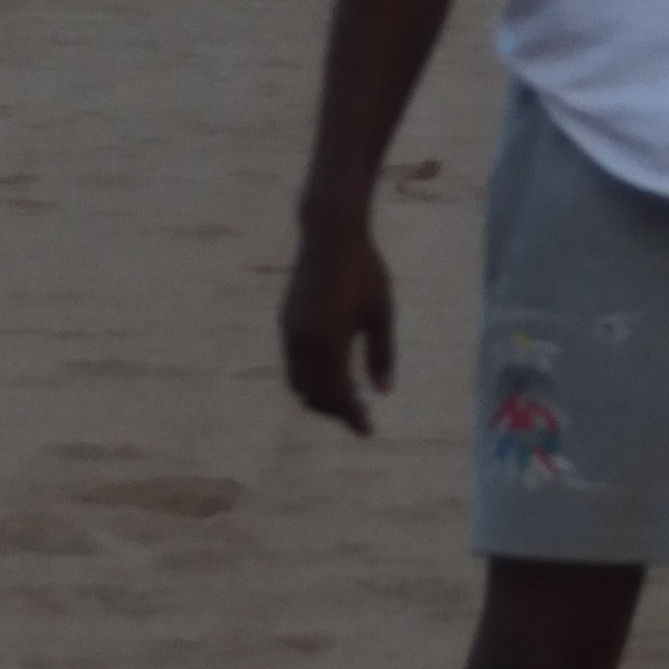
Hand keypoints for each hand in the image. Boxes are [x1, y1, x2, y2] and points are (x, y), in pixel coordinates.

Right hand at [279, 217, 396, 432]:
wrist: (330, 237)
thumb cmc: (364, 271)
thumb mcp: (382, 312)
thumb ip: (382, 354)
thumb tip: (383, 392)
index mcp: (329, 342)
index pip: (338, 394)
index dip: (352, 416)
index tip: (368, 431)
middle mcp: (302, 343)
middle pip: (314, 395)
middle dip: (336, 410)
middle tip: (361, 417)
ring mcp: (289, 333)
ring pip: (298, 383)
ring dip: (320, 396)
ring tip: (347, 399)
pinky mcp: (285, 323)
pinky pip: (294, 364)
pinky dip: (310, 377)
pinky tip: (332, 374)